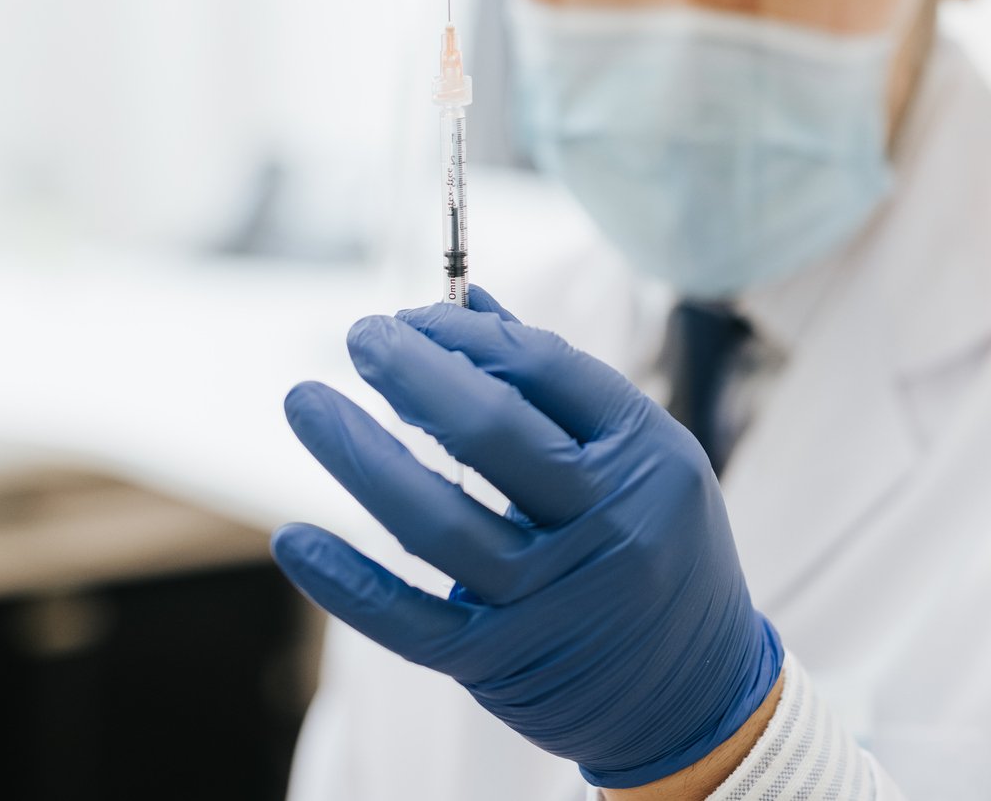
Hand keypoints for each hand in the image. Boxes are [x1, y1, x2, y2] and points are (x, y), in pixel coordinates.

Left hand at [272, 285, 783, 788]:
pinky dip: (346, 582)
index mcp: (643, 457)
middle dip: (415, 372)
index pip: (547, 369)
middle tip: (363, 336)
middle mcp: (603, 525)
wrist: (695, 690)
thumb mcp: (642, 453)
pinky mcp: (500, 658)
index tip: (414, 314)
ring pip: (438, 521)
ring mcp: (549, 598)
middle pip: (493, 432)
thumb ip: (556, 382)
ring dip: (360, 455)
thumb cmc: (657, 544)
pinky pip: (409, 620)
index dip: (469, 332)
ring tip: (306, 401)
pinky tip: (295, 537)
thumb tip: (465, 299)